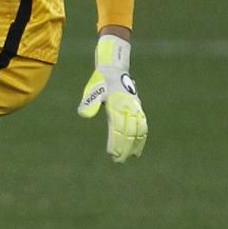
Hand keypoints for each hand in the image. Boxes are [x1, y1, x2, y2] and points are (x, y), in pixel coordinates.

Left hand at [77, 33, 147, 162]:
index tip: (112, 154)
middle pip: (129, 132)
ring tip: (132, 156)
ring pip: (138, 130)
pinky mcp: (138, 107)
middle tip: (119, 161)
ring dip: (135, 144)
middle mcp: (128, 108)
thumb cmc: (100, 81)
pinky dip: (142, 135)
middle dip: (125, 148)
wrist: (114, 68)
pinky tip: (139, 145)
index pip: (117, 129)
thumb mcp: (91, 90)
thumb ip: (89, 103)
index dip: (115, 143)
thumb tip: (84, 115)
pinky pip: (143, 124)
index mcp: (117, 106)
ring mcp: (135, 108)